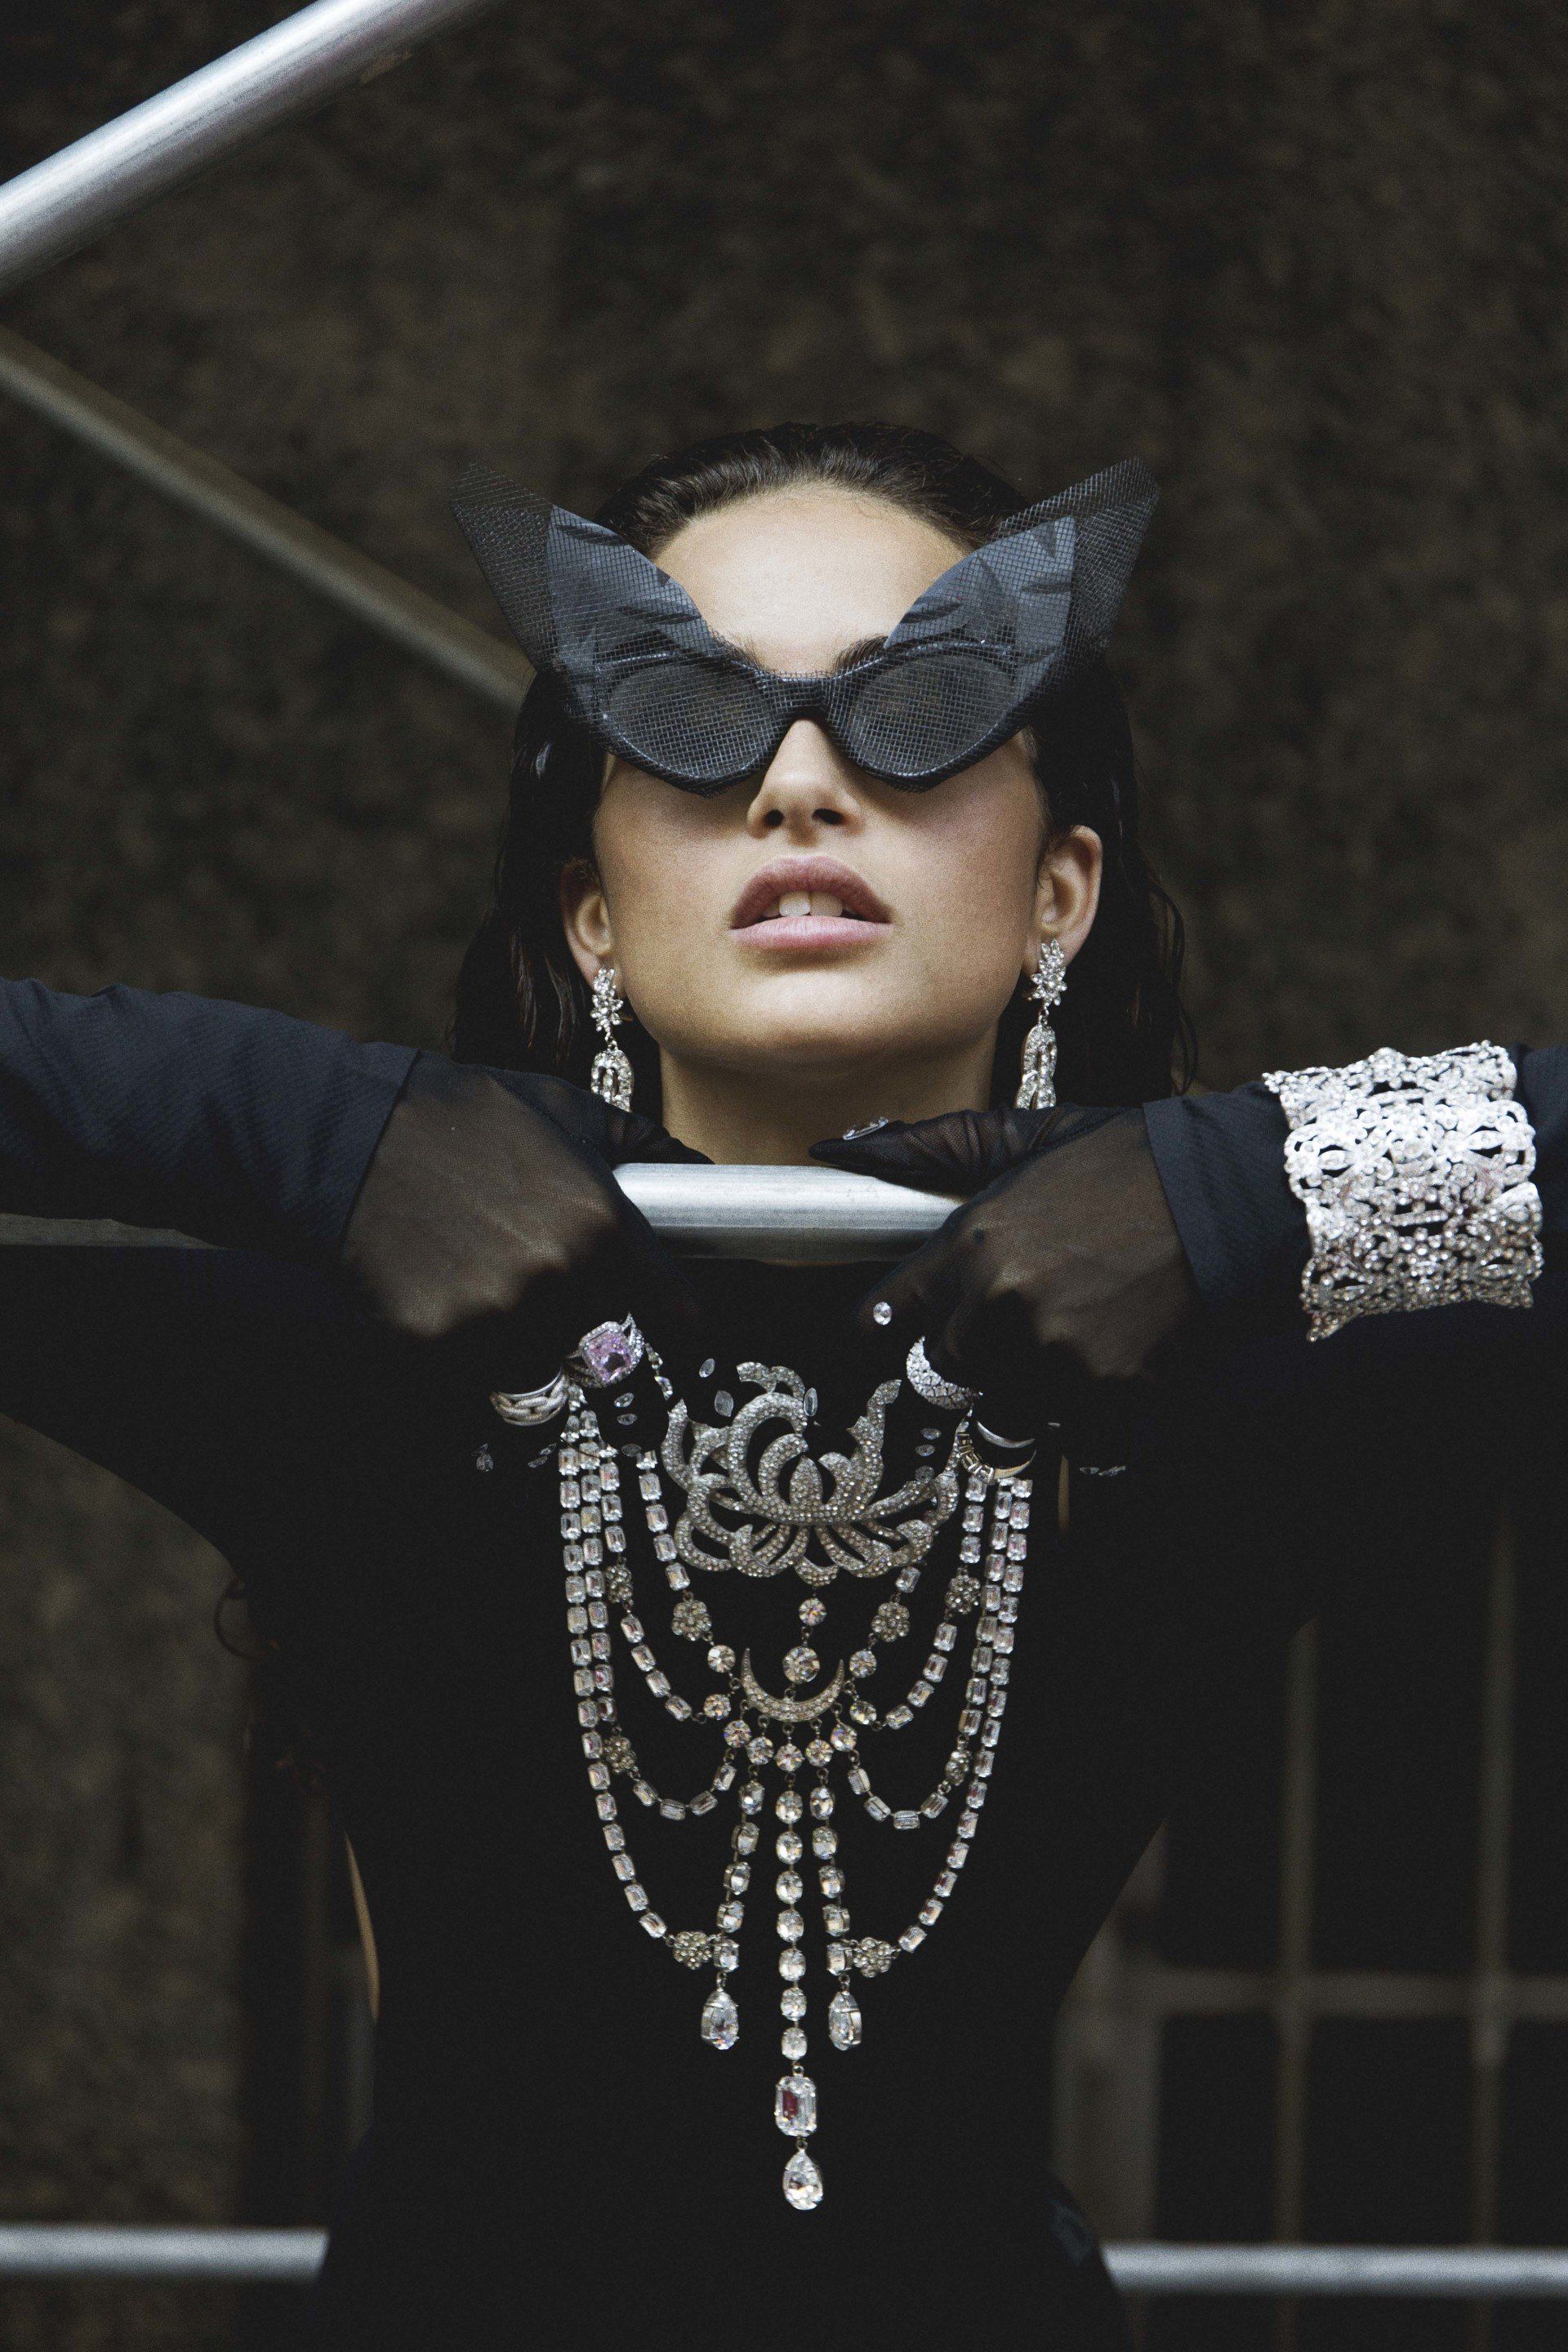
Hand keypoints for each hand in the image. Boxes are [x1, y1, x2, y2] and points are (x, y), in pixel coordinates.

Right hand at [339, 1054, 701, 1393]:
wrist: (352, 1134)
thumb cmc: (470, 1118)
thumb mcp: (574, 1113)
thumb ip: (654, 1152)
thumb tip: (717, 1181)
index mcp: (604, 1225)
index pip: (679, 1319)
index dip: (674, 1321)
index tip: (669, 1323)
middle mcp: (558, 1279)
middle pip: (608, 1344)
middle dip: (584, 1314)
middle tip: (538, 1266)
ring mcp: (496, 1319)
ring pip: (545, 1368)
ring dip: (528, 1339)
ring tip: (490, 1278)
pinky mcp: (438, 1345)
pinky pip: (480, 1375)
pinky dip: (471, 1348)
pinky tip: (447, 1291)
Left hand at [811, 1105, 1199, 1448]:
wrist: (1237, 1193)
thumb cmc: (1131, 1160)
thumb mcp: (1029, 1135)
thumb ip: (931, 1150)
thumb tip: (836, 1151)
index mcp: (969, 1244)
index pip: (883, 1317)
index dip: (894, 1321)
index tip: (906, 1323)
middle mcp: (1000, 1307)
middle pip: (943, 1370)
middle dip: (975, 1349)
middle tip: (1028, 1310)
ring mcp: (1054, 1358)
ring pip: (1005, 1410)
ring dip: (1031, 1388)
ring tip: (1078, 1335)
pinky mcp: (1110, 1397)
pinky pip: (1072, 1439)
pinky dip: (1091, 1419)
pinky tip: (1116, 1368)